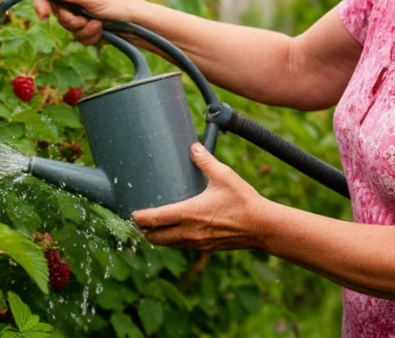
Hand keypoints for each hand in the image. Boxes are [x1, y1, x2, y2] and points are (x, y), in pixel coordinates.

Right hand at [33, 0, 132, 45]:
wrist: (138, 24)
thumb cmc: (120, 5)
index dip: (42, 4)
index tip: (45, 17)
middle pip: (58, 14)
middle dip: (72, 21)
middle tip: (87, 19)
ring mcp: (82, 13)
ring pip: (68, 27)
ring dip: (83, 30)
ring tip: (99, 25)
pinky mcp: (87, 27)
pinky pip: (79, 37)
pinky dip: (89, 37)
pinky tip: (101, 32)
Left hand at [132, 144, 272, 250]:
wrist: (262, 226)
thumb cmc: (243, 201)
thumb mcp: (224, 175)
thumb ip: (205, 161)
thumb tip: (194, 147)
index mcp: (189, 214)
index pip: (155, 220)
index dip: (140, 218)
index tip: (132, 213)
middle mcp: (190, 232)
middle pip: (156, 238)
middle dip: (144, 231)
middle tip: (140, 219)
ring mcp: (197, 242)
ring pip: (168, 244)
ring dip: (158, 237)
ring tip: (154, 225)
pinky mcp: (206, 247)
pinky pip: (182, 246)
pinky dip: (173, 240)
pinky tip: (177, 230)